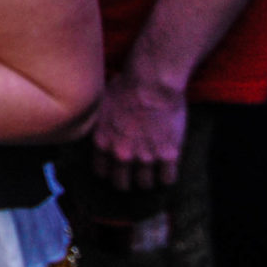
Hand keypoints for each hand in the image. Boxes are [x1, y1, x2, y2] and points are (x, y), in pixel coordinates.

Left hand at [90, 72, 186, 189]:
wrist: (152, 81)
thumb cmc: (125, 86)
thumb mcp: (100, 106)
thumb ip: (99, 126)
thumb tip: (100, 133)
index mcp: (102, 143)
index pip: (101, 172)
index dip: (110, 171)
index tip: (116, 168)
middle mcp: (121, 154)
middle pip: (122, 184)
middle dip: (128, 180)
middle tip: (135, 174)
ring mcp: (145, 157)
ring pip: (145, 184)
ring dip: (148, 179)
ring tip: (153, 171)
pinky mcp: (168, 155)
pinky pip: (168, 179)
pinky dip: (168, 176)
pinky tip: (168, 167)